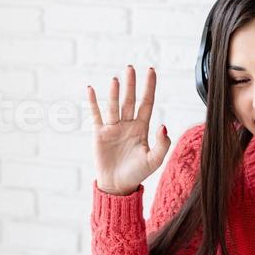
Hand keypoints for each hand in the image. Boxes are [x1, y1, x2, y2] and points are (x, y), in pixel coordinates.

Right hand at [87, 65, 170, 196]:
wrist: (117, 186)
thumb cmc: (137, 174)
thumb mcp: (153, 160)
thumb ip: (162, 144)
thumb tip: (164, 125)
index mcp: (142, 128)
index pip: (147, 103)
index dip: (149, 87)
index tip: (151, 71)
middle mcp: (127, 124)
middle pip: (130, 100)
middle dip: (131, 84)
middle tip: (131, 68)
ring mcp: (113, 128)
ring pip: (114, 105)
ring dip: (114, 92)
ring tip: (116, 79)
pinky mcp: (99, 134)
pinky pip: (95, 115)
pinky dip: (93, 102)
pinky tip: (91, 89)